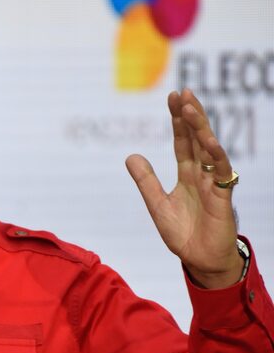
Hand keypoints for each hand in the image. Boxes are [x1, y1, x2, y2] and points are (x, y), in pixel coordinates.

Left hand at [125, 89, 243, 289]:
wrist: (200, 260)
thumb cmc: (183, 234)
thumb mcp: (157, 204)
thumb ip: (146, 181)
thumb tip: (130, 156)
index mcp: (186, 175)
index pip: (182, 141)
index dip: (178, 120)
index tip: (173, 97)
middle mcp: (201, 174)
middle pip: (196, 138)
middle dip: (190, 115)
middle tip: (182, 92)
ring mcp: (213, 183)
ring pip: (208, 149)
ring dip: (200, 128)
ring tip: (190, 108)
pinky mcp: (221, 197)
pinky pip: (221, 172)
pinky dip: (216, 156)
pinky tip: (209, 141)